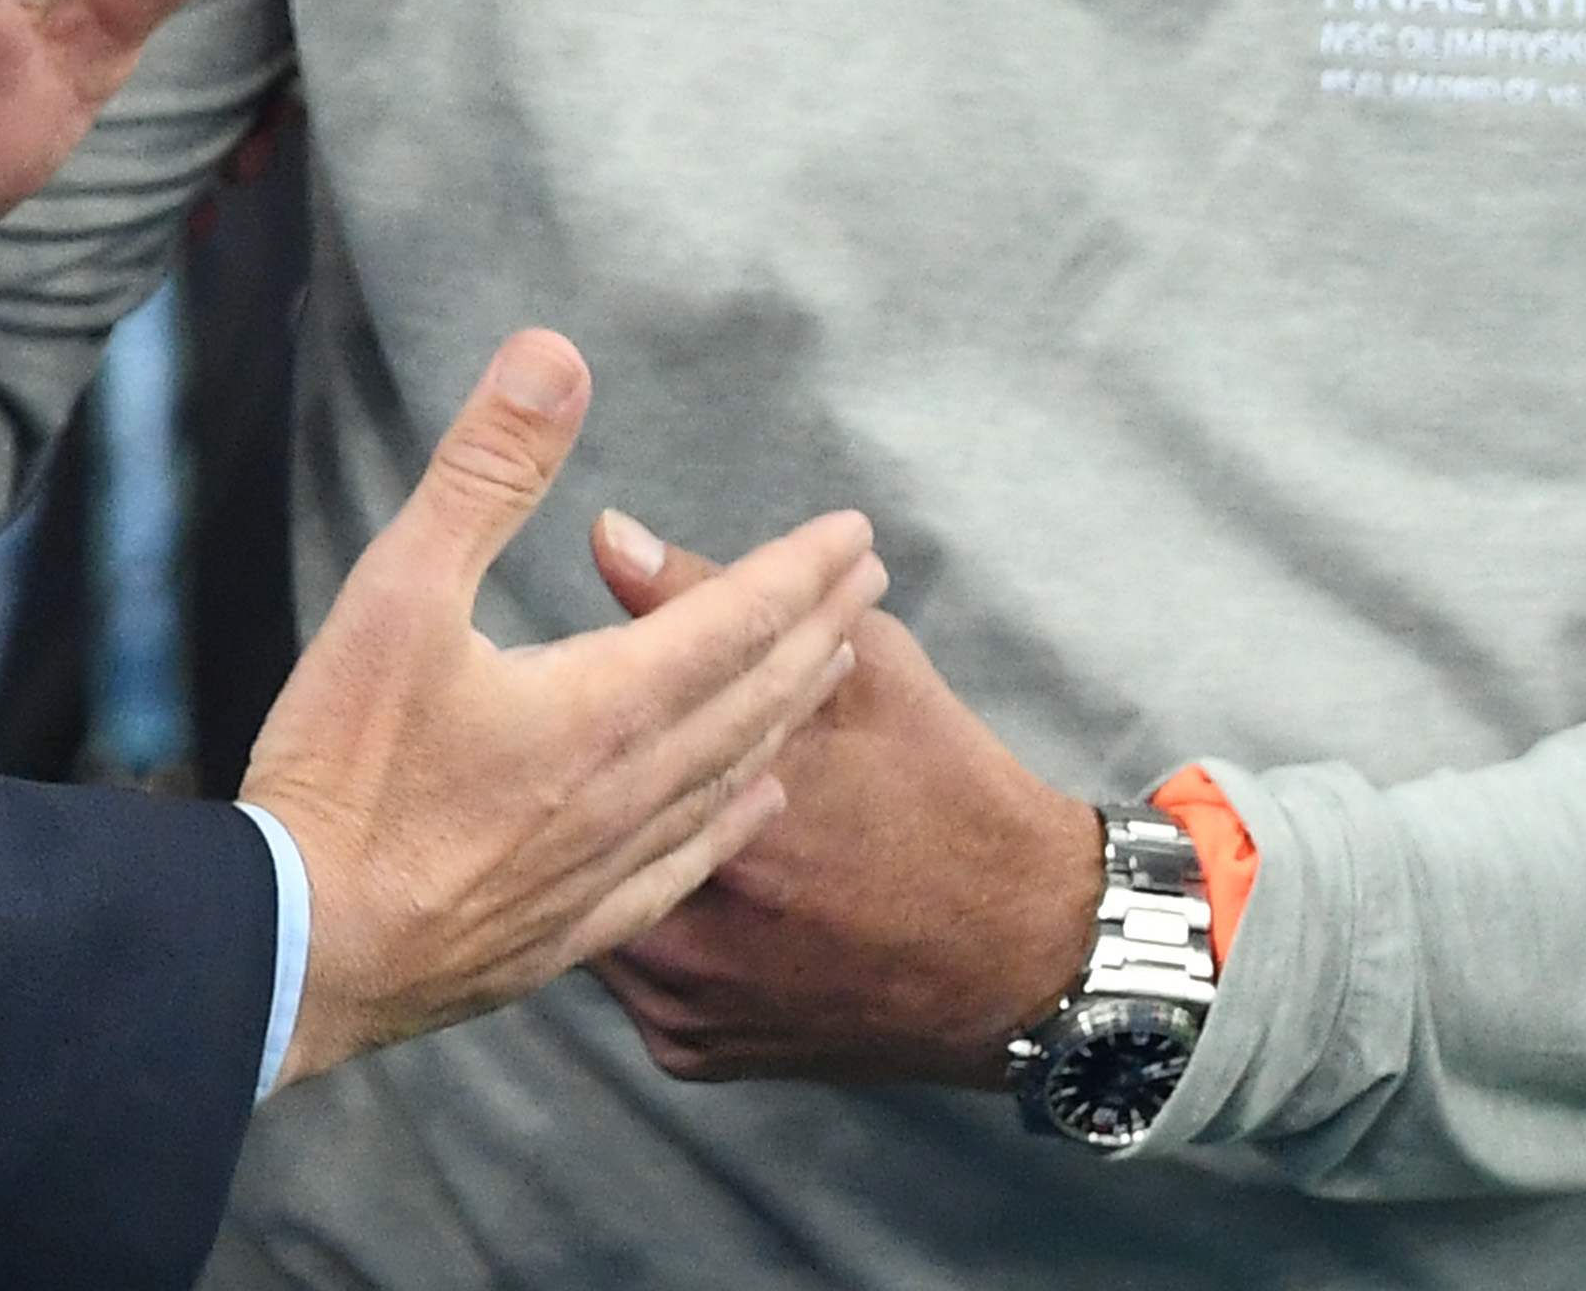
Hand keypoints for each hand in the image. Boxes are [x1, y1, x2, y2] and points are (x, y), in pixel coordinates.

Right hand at [245, 332, 882, 1085]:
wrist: (299, 948)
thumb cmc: (342, 769)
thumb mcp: (398, 589)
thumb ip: (485, 470)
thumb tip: (557, 357)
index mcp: (599, 703)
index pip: (731, 620)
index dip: (797, 570)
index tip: (855, 533)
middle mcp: (627, 788)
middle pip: (753, 695)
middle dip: (818, 629)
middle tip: (871, 584)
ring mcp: (604, 868)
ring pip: (730, 777)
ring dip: (789, 712)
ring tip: (833, 669)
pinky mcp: (569, 931)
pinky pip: (686, 868)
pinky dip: (735, 821)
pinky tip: (754, 805)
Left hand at [588, 519, 1106, 1084]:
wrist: (1020, 955)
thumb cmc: (945, 789)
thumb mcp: (862, 668)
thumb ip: (719, 601)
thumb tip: (608, 535)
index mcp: (735, 815)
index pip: (593, 740)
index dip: (569, 700)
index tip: (565, 677)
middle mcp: (699, 925)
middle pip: (575, 834)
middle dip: (573, 781)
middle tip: (580, 742)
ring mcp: (685, 1002)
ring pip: (588, 905)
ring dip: (597, 855)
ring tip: (618, 807)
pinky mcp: (689, 1050)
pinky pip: (622, 973)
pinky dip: (636, 924)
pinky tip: (670, 884)